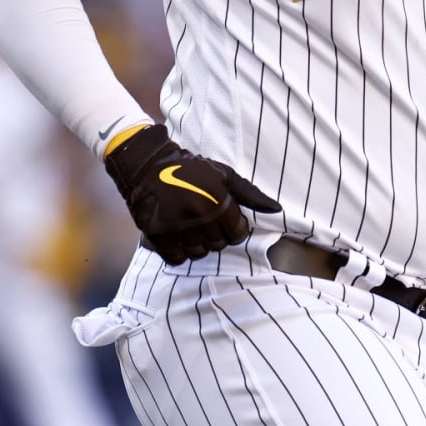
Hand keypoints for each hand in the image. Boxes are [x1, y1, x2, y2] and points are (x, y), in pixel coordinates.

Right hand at [103, 124, 281, 263]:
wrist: (148, 166)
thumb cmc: (191, 170)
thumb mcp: (224, 175)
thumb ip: (250, 194)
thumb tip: (277, 210)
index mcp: (218, 200)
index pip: (237, 233)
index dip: (233, 228)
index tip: (224, 220)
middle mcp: (199, 215)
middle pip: (218, 245)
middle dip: (215, 236)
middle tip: (205, 221)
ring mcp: (177, 226)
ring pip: (198, 254)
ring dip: (197, 245)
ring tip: (191, 227)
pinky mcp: (157, 235)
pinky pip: (177, 258)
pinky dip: (178, 252)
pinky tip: (177, 236)